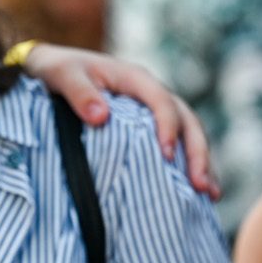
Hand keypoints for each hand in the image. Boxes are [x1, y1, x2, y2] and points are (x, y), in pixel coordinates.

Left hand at [21, 43, 217, 196]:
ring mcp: (153, 111)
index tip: (166, 155)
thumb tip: (100, 117)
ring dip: (201, 162)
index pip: (162, 101)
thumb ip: (79, 94)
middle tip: (200, 185)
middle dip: (197, 152)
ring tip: (210, 194)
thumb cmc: (58, 70)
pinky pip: (177, 144)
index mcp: (135, 79)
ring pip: (189, 134)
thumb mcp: (63, 76)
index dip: (168, 127)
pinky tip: (196, 193)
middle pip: (186, 120)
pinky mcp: (149, 126)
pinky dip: (188, 166)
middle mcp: (151, 93)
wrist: (51, 68)